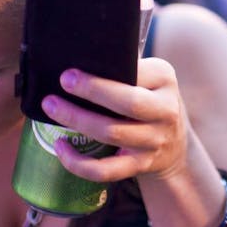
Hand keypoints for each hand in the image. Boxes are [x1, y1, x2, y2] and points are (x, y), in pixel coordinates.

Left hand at [41, 58, 190, 183]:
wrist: (176, 146)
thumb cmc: (151, 102)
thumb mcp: (152, 79)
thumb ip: (128, 70)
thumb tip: (77, 57)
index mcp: (165, 81)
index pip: (136, 73)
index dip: (103, 76)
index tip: (70, 72)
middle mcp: (165, 110)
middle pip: (128, 103)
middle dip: (92, 92)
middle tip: (63, 83)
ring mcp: (154, 140)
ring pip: (113, 133)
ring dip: (78, 120)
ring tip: (51, 108)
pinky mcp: (140, 165)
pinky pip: (106, 170)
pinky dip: (79, 163)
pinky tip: (61, 148)